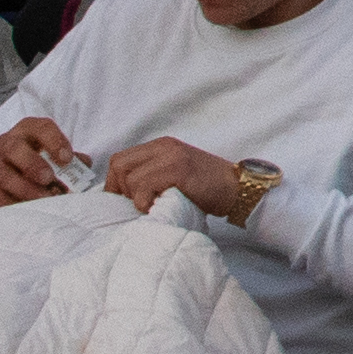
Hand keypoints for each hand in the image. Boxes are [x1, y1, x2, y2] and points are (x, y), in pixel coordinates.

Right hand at [0, 115, 81, 212]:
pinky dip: (13, 204)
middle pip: (14, 148)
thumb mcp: (46, 154)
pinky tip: (28, 211)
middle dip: (33, 164)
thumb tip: (85, 164)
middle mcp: (6, 143)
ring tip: (44, 200)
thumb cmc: (28, 162)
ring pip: (4, 175)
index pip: (41, 128)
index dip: (55, 141)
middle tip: (49, 179)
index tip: (67, 159)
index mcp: (27, 131)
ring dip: (26, 190)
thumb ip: (67, 158)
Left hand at [97, 136, 262, 220]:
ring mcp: (172, 156)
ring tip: (153, 206)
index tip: (125, 201)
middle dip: (122, 190)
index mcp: (160, 146)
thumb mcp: (174, 174)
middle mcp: (164, 146)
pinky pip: (144, 186)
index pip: (119, 160)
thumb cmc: (205, 189)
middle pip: (119, 165)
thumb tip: (120, 196)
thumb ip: (151, 175)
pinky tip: (159, 207)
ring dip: (136, 199)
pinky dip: (145, 203)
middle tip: (140, 204)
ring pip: (130, 178)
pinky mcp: (179, 169)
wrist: (237, 189)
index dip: (115, 184)